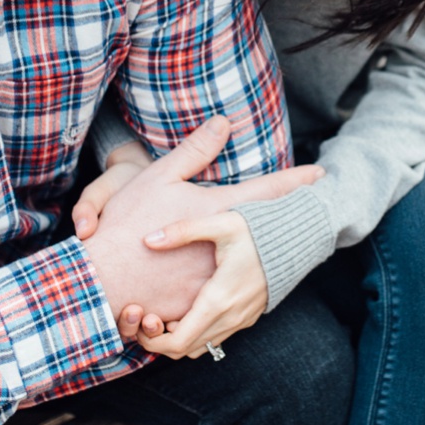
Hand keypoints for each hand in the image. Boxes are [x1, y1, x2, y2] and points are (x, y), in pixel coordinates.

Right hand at [77, 115, 319, 327]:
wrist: (103, 279)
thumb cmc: (126, 224)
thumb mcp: (158, 177)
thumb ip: (194, 150)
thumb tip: (222, 121)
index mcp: (218, 210)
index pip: (266, 189)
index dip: (295, 180)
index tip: (320, 173)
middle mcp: (227, 246)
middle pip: (270, 229)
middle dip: (293, 216)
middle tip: (317, 206)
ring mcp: (218, 277)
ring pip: (254, 263)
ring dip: (272, 252)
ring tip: (286, 243)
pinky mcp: (202, 303)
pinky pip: (229, 291)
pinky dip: (241, 282)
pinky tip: (244, 280)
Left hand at [139, 211, 268, 359]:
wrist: (298, 240)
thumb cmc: (257, 230)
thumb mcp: (219, 224)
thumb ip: (183, 230)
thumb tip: (148, 240)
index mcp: (218, 300)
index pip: (178, 342)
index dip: (152, 341)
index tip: (140, 321)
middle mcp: (230, 317)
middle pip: (185, 351)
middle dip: (160, 342)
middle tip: (145, 318)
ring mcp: (240, 320)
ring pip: (200, 347)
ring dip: (178, 339)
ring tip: (163, 315)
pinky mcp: (246, 318)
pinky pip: (215, 338)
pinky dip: (195, 334)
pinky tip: (184, 312)